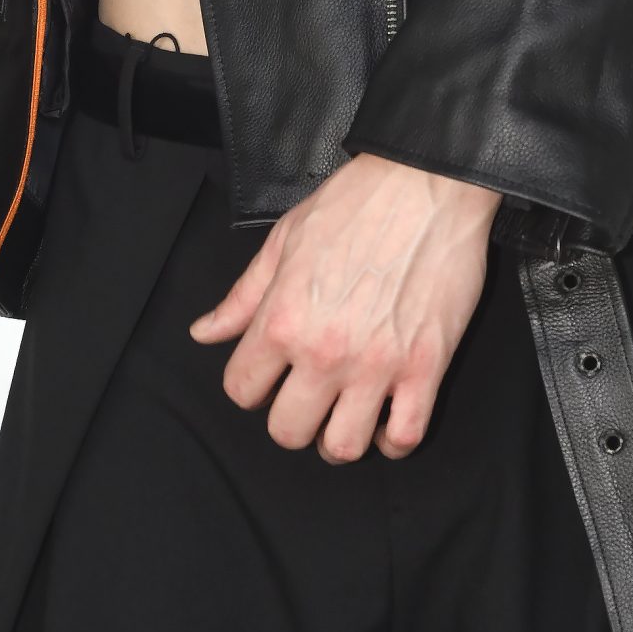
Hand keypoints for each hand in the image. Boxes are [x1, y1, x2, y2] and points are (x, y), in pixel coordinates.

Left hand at [187, 151, 502, 462]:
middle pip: (288, 431)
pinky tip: (386, 419)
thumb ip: (243, 296)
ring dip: (337, 439)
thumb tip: (204, 333)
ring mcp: (378, 365)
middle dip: (290, 420)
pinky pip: (406, 436)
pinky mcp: (426, 368)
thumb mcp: (285, 240)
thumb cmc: (356, 203)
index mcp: (283, 318)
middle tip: (305, 398)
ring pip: (344, 448)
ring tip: (343, 417)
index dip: (251, 385)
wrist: (428, 183)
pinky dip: (392, 441)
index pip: (242, 390)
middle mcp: (325, 351)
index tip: (269, 375)